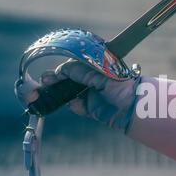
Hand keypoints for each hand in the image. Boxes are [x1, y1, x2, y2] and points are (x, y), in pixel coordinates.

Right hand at [15, 59, 139, 131]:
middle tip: (43, 84)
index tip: (50, 76)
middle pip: (66, 80)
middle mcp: (90, 80)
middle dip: (54, 82)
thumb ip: (76, 70)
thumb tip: (59, 72)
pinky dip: (74, 106)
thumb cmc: (118, 82)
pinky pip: (77, 106)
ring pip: (68, 94)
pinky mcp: (91, 108)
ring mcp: (90, 94)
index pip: (71, 67)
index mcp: (92, 67)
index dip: (59, 71)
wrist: (132, 104)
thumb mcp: (95, 72)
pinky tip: (75, 103)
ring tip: (49, 94)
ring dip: (58, 94)